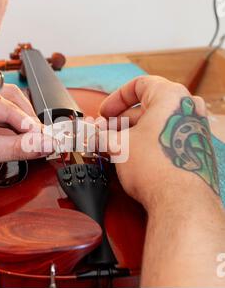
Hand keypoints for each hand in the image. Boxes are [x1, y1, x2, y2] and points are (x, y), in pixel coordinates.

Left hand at [0, 84, 52, 182]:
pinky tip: (27, 140)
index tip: (46, 140)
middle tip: (45, 139)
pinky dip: (20, 131)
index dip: (29, 124)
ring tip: (39, 140)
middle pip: (13, 101)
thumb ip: (14, 149)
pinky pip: (8, 121)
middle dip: (31, 120)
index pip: (8, 107)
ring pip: (13, 109)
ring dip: (27, 125)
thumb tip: (43, 145)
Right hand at [100, 75, 219, 211]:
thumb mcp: (119, 145)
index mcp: (171, 97)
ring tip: (113, 145)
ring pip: (155, 124)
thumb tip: (94, 135)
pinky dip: (146, 142)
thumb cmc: (157, 168)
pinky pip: (165, 138)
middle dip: (120, 120)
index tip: (105, 112)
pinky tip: (130, 154)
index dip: (115, 98)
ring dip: (131, 133)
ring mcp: (193, 131)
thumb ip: (102, 134)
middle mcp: (187, 110)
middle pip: (146, 107)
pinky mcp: (194, 150)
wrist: (180, 201)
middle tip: (103, 132)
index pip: (139, 85)